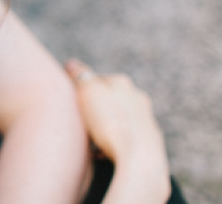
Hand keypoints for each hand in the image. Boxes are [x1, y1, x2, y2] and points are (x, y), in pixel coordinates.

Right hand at [66, 59, 170, 202]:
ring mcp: (146, 120)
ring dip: (104, 125)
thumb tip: (72, 63)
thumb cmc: (111, 123)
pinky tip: (103, 152)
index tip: (71, 101)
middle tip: (80, 120)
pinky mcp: (150, 143)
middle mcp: (138, 98)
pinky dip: (114, 141)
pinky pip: (125, 138)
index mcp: (122, 82)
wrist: (140, 160)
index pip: (95, 78)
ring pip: (118, 118)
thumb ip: (80, 74)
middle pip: (108, 98)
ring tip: (91, 139)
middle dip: (94, 108)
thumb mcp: (88, 91)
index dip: (80, 89)